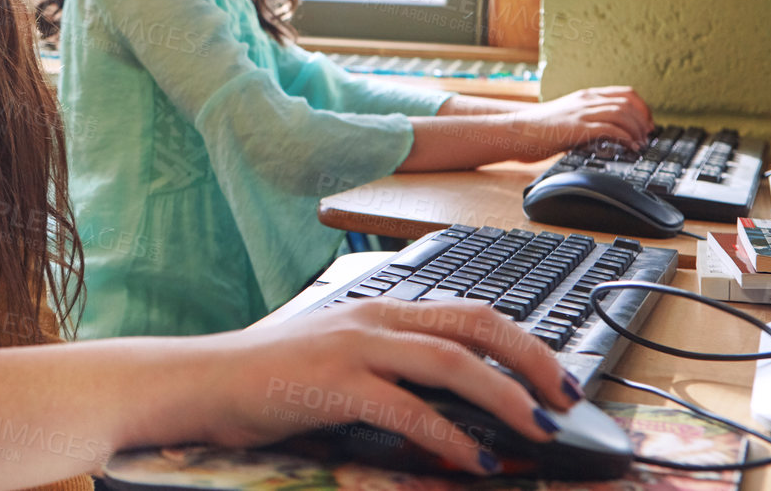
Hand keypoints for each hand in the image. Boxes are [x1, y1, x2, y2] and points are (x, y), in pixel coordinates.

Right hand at [198, 299, 582, 474]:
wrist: (203, 380)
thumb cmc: (268, 378)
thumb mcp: (339, 362)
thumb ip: (392, 372)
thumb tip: (453, 408)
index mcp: (379, 309)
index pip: (469, 310)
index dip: (523, 340)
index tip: (557, 375)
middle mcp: (374, 318)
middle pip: (474, 325)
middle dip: (532, 359)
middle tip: (567, 399)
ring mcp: (353, 347)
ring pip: (451, 363)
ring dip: (505, 398)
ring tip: (539, 430)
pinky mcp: (333, 383)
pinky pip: (408, 409)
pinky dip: (449, 436)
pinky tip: (474, 460)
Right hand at [516, 85, 652, 155]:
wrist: (517, 132)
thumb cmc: (539, 130)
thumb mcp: (568, 117)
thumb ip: (587, 119)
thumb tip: (610, 133)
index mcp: (586, 96)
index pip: (625, 93)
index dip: (643, 108)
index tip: (647, 124)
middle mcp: (586, 100)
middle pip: (629, 102)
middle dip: (644, 120)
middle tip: (648, 136)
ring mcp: (582, 112)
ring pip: (623, 113)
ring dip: (638, 129)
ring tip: (641, 144)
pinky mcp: (578, 127)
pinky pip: (611, 128)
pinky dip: (627, 138)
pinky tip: (630, 148)